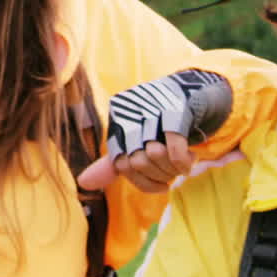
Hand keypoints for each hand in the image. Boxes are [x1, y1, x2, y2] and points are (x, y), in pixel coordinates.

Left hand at [78, 70, 232, 193]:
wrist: (193, 91)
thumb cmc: (160, 121)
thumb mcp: (133, 139)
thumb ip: (112, 162)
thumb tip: (83, 183)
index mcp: (118, 117)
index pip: (121, 164)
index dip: (142, 179)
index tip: (162, 185)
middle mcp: (131, 111)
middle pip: (138, 161)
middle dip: (160, 174)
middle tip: (174, 172)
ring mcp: (153, 109)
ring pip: (155, 156)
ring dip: (173, 169)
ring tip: (181, 165)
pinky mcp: (175, 111)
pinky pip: (174, 151)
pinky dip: (182, 163)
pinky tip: (190, 162)